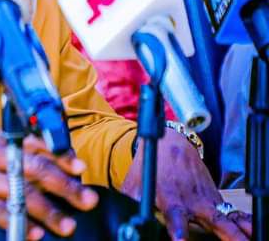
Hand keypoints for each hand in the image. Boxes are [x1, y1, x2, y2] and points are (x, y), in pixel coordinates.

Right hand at [0, 128, 98, 238]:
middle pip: (35, 168)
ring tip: (66, 226)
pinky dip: (21, 225)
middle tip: (86, 199)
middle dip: (65, 186)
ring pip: (23, 193)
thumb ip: (4, 153)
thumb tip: (40, 164)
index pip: (34, 145)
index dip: (61, 158)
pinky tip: (34, 234)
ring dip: (49, 212)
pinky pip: (1, 213)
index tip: (80, 170)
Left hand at [121, 129, 252, 239]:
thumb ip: (129, 200)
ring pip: (227, 217)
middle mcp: (193, 200)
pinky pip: (233, 213)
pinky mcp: (216, 199)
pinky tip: (251, 230)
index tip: (179, 239)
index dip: (177, 228)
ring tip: (248, 239)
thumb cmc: (151, 165)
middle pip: (211, 220)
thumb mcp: (134, 182)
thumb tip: (122, 217)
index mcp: (171, 197)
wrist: (171, 142)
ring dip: (239, 231)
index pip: (175, 216)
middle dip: (224, 235)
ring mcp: (207, 200)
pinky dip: (244, 222)